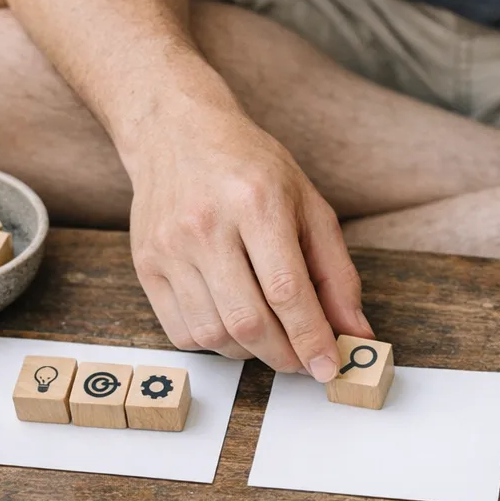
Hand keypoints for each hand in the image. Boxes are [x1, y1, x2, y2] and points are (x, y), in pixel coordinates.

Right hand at [126, 100, 370, 377]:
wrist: (177, 133)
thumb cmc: (251, 167)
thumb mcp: (308, 204)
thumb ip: (336, 272)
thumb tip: (354, 332)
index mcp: (256, 202)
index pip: (286, 290)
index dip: (311, 338)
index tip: (328, 367)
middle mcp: (207, 225)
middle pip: (248, 321)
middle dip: (284, 355)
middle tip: (304, 360)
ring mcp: (169, 247)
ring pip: (214, 334)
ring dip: (251, 352)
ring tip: (270, 336)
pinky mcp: (145, 264)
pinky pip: (181, 331)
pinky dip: (215, 342)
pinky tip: (233, 322)